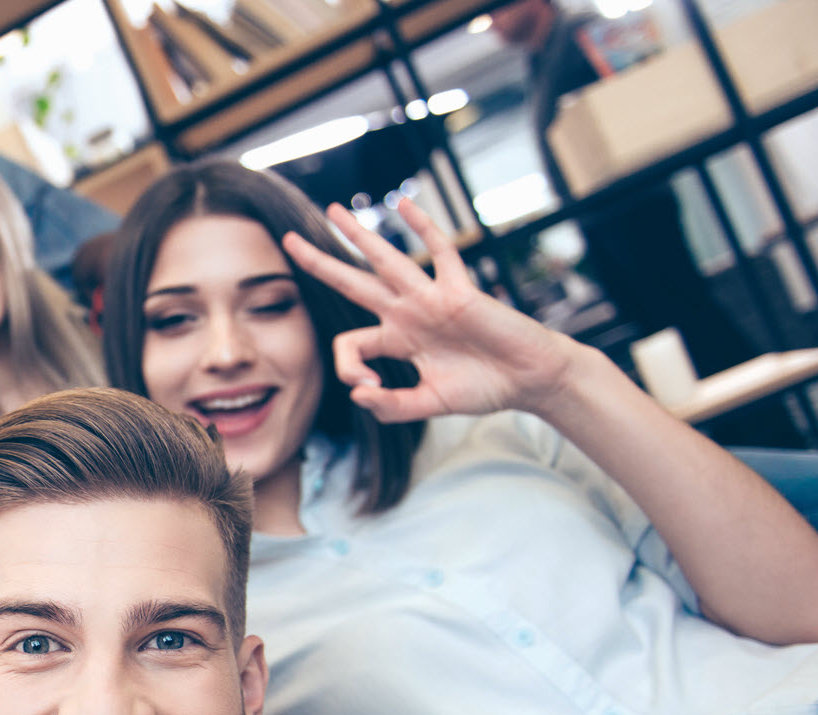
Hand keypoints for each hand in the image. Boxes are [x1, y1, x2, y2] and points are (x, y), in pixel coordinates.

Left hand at [280, 197, 592, 423]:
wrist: (529, 379)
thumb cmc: (484, 388)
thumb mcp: (430, 404)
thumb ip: (393, 407)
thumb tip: (359, 395)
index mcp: (396, 340)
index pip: (350, 345)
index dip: (349, 370)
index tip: (370, 391)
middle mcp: (406, 313)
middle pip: (352, 283)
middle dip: (320, 263)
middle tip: (287, 241)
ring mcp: (429, 298)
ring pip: (385, 260)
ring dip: (357, 235)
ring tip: (332, 212)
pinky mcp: (459, 290)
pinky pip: (440, 252)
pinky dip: (424, 228)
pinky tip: (403, 205)